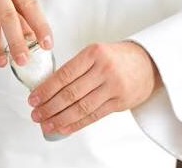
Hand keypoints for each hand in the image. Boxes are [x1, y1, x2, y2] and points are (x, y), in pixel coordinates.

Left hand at [28, 42, 162, 135]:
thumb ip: (76, 68)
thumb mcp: (95, 53)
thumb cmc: (116, 57)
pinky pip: (94, 116)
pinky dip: (77, 124)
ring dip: (60, 118)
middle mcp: (104, 69)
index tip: (34, 99)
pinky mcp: (120, 102)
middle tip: (36, 114)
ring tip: (46, 124)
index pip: (64, 74)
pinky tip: (64, 128)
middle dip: (49, 106)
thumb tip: (49, 88)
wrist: (147, 63)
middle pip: (71, 93)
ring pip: (81, 107)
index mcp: (94, 53)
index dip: (46, 89)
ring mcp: (114, 87)